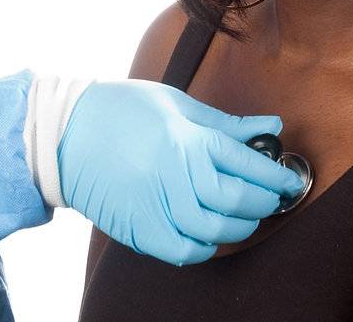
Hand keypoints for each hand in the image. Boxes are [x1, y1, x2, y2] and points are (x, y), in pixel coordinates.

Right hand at [57, 79, 304, 265]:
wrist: (64, 134)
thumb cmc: (120, 110)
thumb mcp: (174, 103)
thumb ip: (223, 121)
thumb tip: (270, 125)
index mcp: (187, 138)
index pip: (247, 163)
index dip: (275, 175)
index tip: (288, 180)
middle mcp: (176, 173)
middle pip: (236, 200)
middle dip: (263, 202)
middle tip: (271, 199)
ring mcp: (156, 204)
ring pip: (214, 229)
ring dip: (238, 227)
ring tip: (244, 217)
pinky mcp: (139, 227)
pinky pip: (183, 250)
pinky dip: (204, 248)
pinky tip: (209, 235)